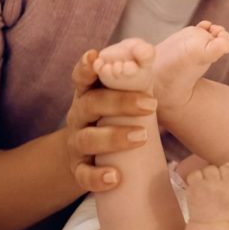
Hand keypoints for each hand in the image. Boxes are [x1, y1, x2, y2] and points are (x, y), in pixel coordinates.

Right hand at [64, 49, 155, 192]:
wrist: (94, 154)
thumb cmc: (116, 118)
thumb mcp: (124, 97)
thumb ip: (135, 78)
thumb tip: (148, 52)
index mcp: (89, 94)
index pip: (82, 78)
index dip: (85, 68)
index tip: (94, 57)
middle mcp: (78, 116)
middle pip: (91, 104)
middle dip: (120, 102)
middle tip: (151, 105)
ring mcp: (76, 143)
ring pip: (87, 139)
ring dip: (114, 137)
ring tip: (141, 136)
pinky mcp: (79, 169)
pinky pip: (83, 175)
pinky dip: (97, 177)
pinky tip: (115, 178)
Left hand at [185, 162, 228, 224]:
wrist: (212, 226)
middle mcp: (227, 184)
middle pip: (225, 166)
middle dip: (222, 174)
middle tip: (218, 185)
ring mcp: (210, 184)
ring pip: (210, 168)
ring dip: (209, 175)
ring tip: (208, 185)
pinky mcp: (196, 187)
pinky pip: (195, 173)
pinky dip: (196, 178)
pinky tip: (198, 185)